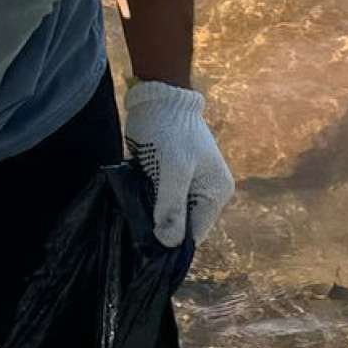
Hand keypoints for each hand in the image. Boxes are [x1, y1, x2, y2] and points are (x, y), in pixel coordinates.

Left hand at [122, 79, 234, 248]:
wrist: (158, 97)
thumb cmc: (170, 130)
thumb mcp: (174, 170)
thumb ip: (171, 206)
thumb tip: (169, 242)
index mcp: (216, 193)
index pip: (195, 233)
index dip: (173, 244)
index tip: (148, 250)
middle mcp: (205, 193)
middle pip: (181, 226)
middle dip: (161, 231)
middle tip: (135, 236)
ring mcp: (187, 186)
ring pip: (167, 216)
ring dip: (151, 220)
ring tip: (131, 222)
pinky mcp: (169, 180)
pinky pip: (158, 203)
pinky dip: (146, 207)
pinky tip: (131, 209)